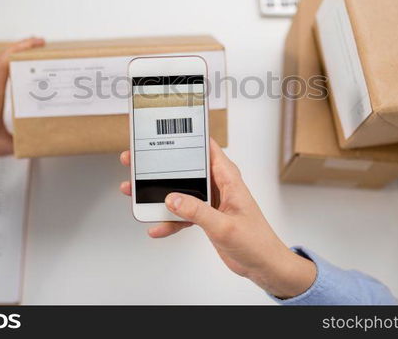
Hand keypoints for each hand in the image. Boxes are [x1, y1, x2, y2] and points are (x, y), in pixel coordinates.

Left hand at [0, 37, 44, 200]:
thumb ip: (25, 138)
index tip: (35, 45)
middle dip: (20, 47)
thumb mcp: (6, 145)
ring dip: (8, 53)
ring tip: (25, 50)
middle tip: (37, 43)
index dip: (20, 51)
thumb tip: (43, 133)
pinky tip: (7, 65)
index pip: (3, 66)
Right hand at [119, 139, 315, 298]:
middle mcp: (218, 185)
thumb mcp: (224, 226)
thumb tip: (172, 198)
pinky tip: (156, 227)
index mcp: (228, 178)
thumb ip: (197, 211)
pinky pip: (181, 213)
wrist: (263, 266)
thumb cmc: (257, 242)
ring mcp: (210, 201)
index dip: (186, 136)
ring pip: (179, 191)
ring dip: (158, 194)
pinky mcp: (205, 216)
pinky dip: (168, 220)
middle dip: (160, 166)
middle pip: (185, 168)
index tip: (164, 131)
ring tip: (134, 192)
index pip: (206, 147)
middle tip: (137, 161)